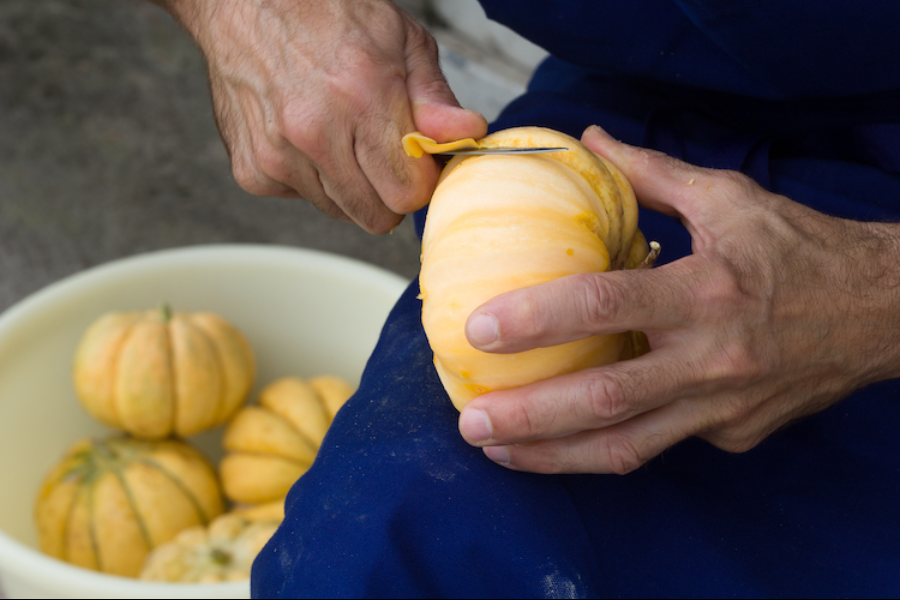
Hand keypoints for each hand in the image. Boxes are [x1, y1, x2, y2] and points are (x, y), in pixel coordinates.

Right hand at [159, 0, 486, 232]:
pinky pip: (302, 198)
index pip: (407, 192)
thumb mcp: (399, 38)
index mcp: (361, 96)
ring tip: (340, 134)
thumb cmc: (323, 11)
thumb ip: (434, 97)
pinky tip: (306, 137)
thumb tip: (466, 133)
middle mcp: (314, 132)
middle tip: (382, 152)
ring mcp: (278, 155)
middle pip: (375, 215)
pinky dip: (310, 177)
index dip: (419, 182)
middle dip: (388, 192)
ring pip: (339, 211)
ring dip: (349, 185)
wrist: (243, 1)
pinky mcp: (253, 170)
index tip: (416, 164)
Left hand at [458, 125, 899, 473]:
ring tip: (496, 451)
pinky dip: (605, 445)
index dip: (540, 319)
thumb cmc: (799, 249)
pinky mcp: (732, 435)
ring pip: (628, 447)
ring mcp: (724, 407)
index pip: (609, 306)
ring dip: (554, 456)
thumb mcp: (730, 198)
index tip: (479, 330)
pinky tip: (560, 441)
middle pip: (607, 399)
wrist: (881, 313)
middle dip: (530, 416)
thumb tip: (590, 140)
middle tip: (470, 422)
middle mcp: (713, 358)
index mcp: (708, 290)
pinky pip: (660, 444)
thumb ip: (653, 174)